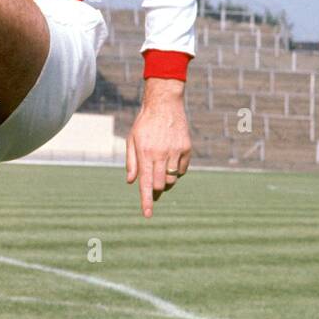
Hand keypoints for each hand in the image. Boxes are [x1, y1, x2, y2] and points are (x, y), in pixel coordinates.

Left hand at [125, 78, 191, 217]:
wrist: (164, 104)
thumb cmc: (144, 123)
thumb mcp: (132, 140)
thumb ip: (131, 162)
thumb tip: (132, 182)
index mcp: (145, 153)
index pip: (145, 183)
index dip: (146, 201)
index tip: (148, 214)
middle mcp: (161, 154)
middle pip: (160, 185)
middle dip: (155, 189)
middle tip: (151, 184)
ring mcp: (175, 151)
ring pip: (172, 179)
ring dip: (165, 180)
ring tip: (160, 166)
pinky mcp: (186, 148)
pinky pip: (182, 170)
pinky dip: (176, 171)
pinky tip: (170, 159)